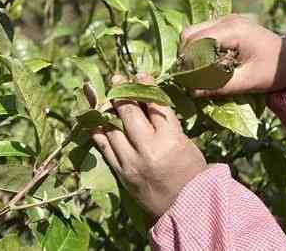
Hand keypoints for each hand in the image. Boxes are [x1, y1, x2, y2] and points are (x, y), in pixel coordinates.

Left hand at [91, 74, 206, 218]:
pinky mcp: (121, 173)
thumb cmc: (192, 174)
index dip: (146, 87)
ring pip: (112, 128)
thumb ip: (167, 124)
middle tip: (116, 79)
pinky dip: (98, 132)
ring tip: (103, 97)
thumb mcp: (186, 144)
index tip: (140, 75)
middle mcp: (148, 149)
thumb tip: (148, 103)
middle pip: (129, 113)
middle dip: (122, 93)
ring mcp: (131, 162)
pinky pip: (104, 148)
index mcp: (171, 140)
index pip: (155, 105)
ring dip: (106, 109)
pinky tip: (93, 120)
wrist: (186, 209)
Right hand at [180, 14, 285, 95]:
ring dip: (191, 52)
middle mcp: (227, 19)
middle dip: (185, 56)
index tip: (187, 83)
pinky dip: (199, 48)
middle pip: (189, 33)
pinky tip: (207, 65)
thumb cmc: (275, 71)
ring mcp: (226, 19)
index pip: (195, 42)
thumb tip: (191, 92)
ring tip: (197, 73)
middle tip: (189, 79)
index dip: (187, 62)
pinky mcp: (227, 24)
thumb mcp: (248, 82)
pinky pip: (203, 33)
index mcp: (233, 30)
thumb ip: (218, 86)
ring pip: (193, 32)